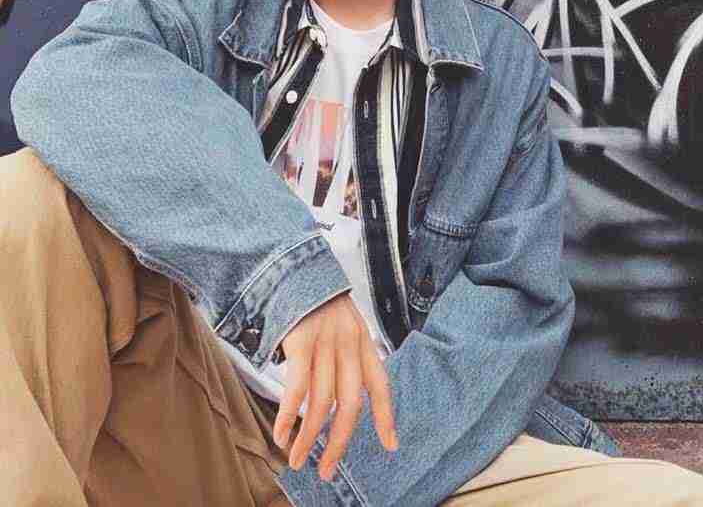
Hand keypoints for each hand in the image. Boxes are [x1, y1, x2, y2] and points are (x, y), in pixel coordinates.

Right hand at [274, 294, 397, 480]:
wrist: (295, 262)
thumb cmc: (316, 298)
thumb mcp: (344, 321)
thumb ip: (348, 353)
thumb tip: (342, 393)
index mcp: (363, 340)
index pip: (380, 384)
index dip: (386, 417)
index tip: (391, 446)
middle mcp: (349, 344)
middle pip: (350, 404)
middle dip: (338, 443)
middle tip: (325, 470)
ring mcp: (325, 342)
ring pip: (322, 402)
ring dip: (308, 437)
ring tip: (297, 459)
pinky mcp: (301, 341)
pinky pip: (297, 387)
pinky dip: (289, 415)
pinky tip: (282, 434)